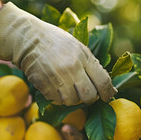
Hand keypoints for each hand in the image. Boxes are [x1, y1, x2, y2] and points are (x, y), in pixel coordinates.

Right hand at [0, 2, 116, 105]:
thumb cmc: (57, 42)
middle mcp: (72, 67)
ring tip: (69, 89)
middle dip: (90, 98)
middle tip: (86, 94)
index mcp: (83, 56)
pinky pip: (57, 101)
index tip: (107, 97)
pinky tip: (56, 87)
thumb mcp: (78, 48)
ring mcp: (57, 77)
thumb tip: (112, 89)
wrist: (28, 38)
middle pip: (89, 96)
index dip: (108, 93)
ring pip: (73, 101)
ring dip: (73, 99)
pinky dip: (58, 98)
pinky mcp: (43, 84)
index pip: (103, 81)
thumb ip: (93, 67)